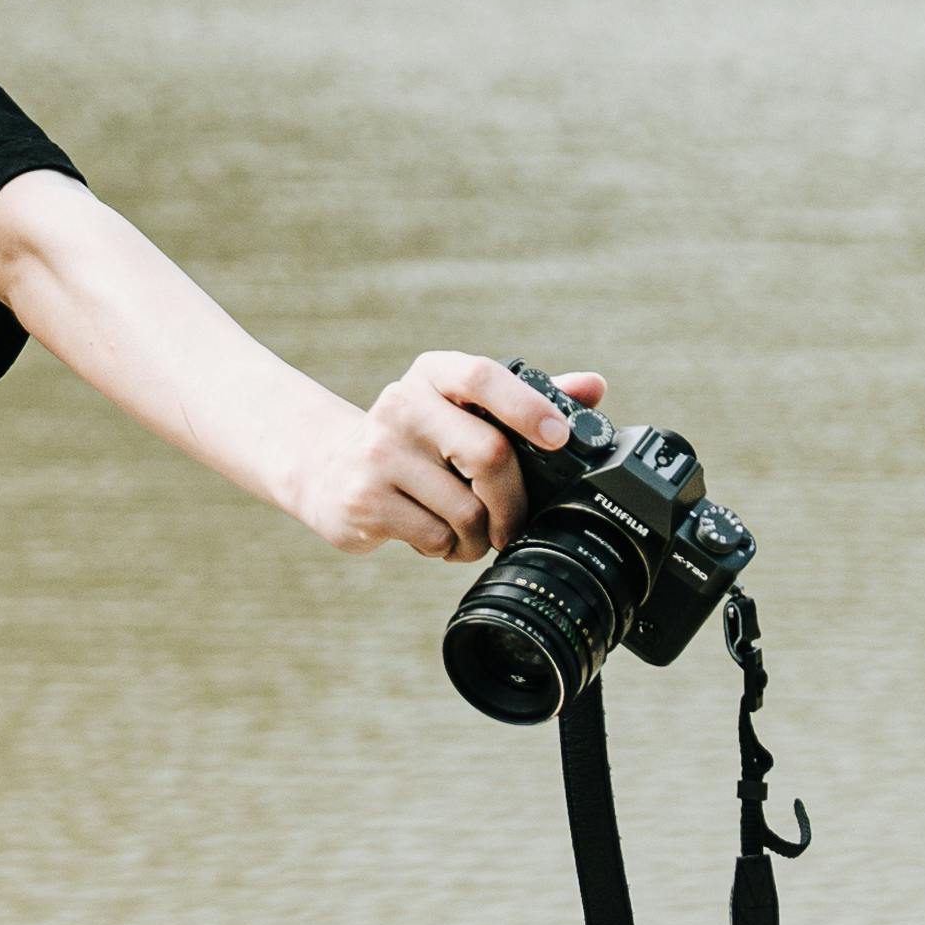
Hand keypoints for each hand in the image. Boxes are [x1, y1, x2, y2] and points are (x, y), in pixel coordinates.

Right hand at [290, 354, 600, 559]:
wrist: (330, 470)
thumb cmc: (418, 440)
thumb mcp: (462, 410)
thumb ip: (527, 399)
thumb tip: (594, 386)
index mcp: (433, 374)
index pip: (482, 377)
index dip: (527, 407)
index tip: (559, 438)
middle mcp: (401, 405)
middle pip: (488, 454)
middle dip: (514, 501)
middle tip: (516, 522)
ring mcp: (378, 453)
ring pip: (466, 509)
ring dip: (482, 536)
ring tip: (471, 533)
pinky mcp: (365, 500)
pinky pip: (436, 537)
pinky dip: (451, 550)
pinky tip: (438, 538)